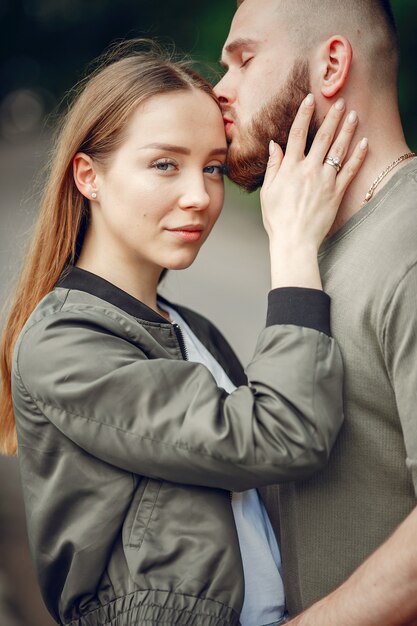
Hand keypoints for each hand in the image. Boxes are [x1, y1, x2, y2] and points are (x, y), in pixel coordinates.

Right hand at [261, 94, 367, 288]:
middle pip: (322, 138)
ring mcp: (324, 180)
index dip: (303, 115)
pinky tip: (364, 143)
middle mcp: (308, 170)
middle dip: (331, 118)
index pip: (297, 135)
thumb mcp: (268, 192)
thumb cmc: (277, 219)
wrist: (294, 241)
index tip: (309, 99)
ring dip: (347, 130)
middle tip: (339, 102)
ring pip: (338, 150)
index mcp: (289, 168)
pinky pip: (350, 170)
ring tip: (353, 115)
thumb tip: (274, 144)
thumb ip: (273, 166)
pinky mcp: (336, 192)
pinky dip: (358, 156)